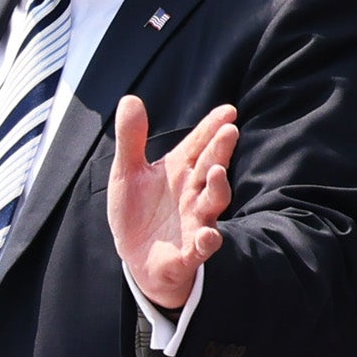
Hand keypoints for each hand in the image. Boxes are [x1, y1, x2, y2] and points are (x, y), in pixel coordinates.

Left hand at [108, 97, 240, 311]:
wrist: (136, 257)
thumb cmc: (137, 211)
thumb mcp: (127, 173)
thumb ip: (131, 138)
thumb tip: (130, 98)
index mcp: (178, 170)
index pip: (198, 143)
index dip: (212, 127)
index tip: (228, 110)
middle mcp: (192, 192)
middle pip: (210, 167)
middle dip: (220, 150)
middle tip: (230, 131)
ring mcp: (195, 220)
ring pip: (213, 202)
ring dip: (218, 188)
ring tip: (217, 172)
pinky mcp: (189, 251)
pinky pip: (203, 246)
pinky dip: (207, 241)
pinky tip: (208, 234)